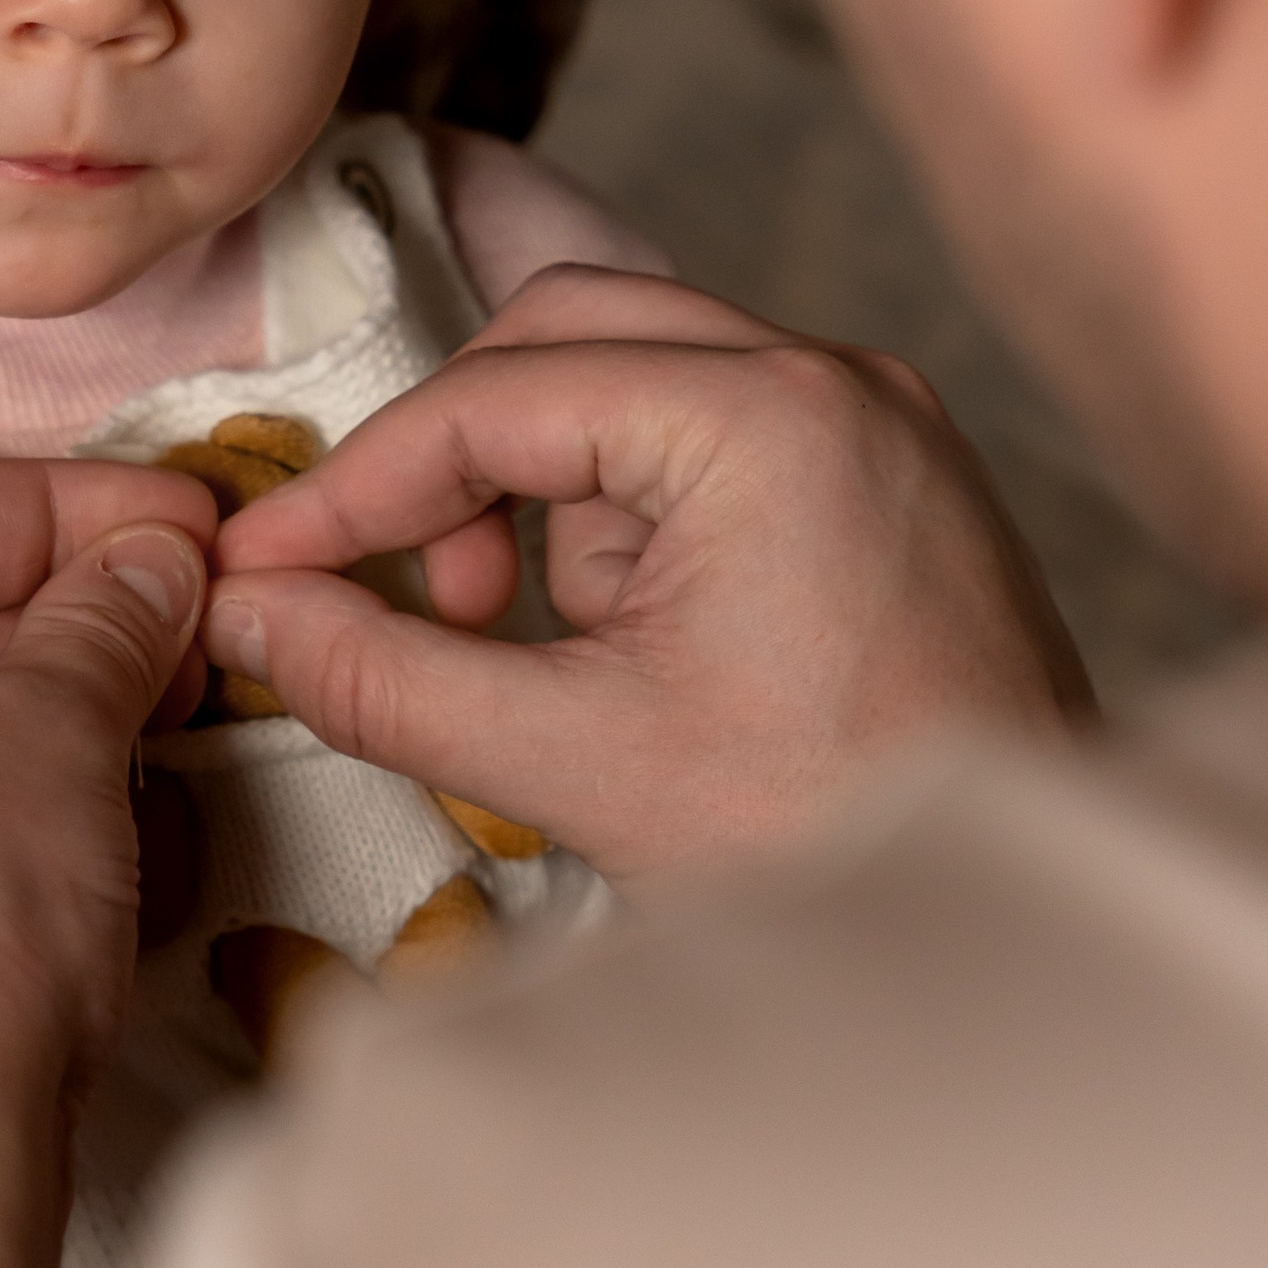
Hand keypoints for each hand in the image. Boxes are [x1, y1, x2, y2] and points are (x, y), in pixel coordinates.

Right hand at [205, 267, 1092, 887]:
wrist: (1023, 934)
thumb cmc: (830, 843)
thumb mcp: (570, 762)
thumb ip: (384, 678)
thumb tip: (244, 615)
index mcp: (766, 421)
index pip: (496, 399)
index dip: (356, 486)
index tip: (264, 566)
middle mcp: (833, 377)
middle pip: (563, 333)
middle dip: (458, 459)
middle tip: (408, 590)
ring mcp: (875, 416)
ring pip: (632, 374)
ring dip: (549, 492)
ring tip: (545, 645)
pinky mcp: (888, 469)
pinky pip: (710, 433)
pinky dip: (632, 513)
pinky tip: (632, 643)